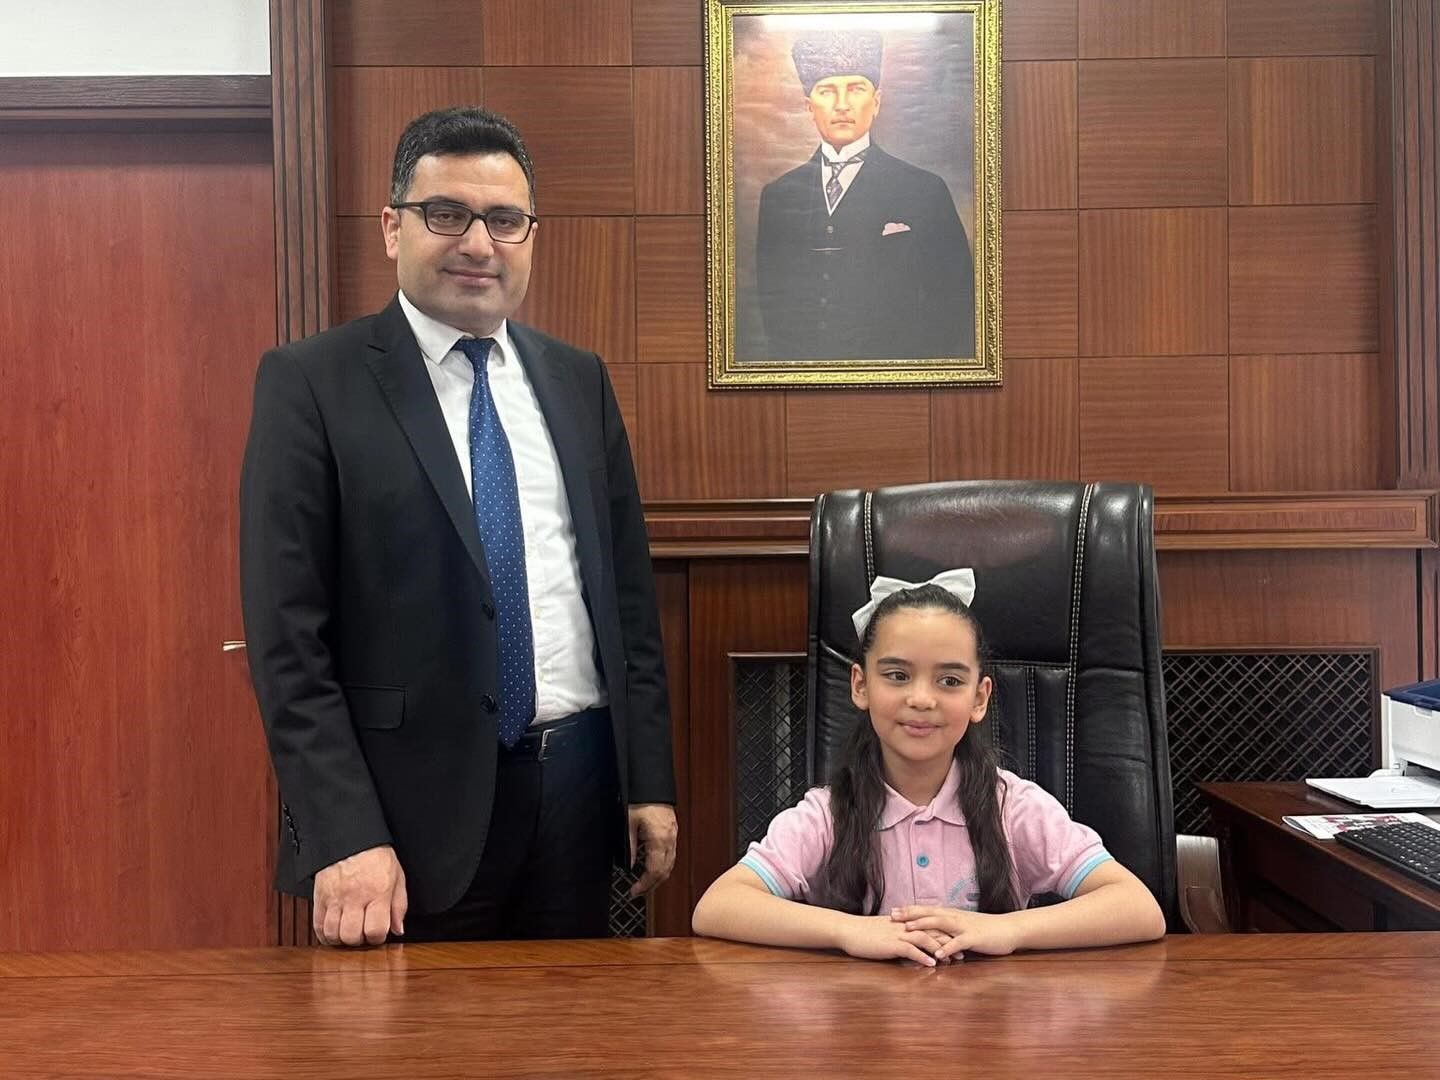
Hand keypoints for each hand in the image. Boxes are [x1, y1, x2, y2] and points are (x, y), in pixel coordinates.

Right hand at [312, 845, 406, 946]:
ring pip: (333, 933)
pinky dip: (325, 935)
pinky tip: (334, 932)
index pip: (375, 930)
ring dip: (342, 939)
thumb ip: (399, 905)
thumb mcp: (397, 876)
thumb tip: (398, 929)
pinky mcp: (320, 897)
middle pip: (352, 936)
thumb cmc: (376, 855)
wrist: (351, 837)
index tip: (378, 933)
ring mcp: (335, 898)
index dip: (378, 938)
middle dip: (359, 940)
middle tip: (363, 933)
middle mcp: (355, 897)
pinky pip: (317, 925)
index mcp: (377, 892)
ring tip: (349, 932)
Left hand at [627, 804, 677, 897]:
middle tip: (638, 892)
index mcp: (660, 839)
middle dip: (652, 885)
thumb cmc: (640, 798)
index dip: (645, 885)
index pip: (655, 872)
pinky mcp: (673, 830)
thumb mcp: (628, 823)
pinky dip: (662, 865)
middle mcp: (670, 839)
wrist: (652, 782)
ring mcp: (673, 835)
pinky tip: (653, 866)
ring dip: (658, 876)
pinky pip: (671, 854)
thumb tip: (629, 865)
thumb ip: (630, 846)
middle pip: (665, 871)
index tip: (634, 892)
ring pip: (670, 864)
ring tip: (645, 883)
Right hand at [838, 914, 952, 966]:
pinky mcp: (891, 944)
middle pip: (932, 931)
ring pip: (925, 939)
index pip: (929, 925)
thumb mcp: (884, 931)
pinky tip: (932, 964)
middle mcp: (904, 926)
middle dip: (949, 942)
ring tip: (953, 960)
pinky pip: (911, 950)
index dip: (944, 933)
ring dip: (941, 950)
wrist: (847, 930)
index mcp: (904, 922)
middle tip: (963, 952)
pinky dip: (923, 957)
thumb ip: (897, 934)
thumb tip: (907, 942)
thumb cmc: (863, 932)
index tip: (956, 942)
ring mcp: (898, 934)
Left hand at [890, 905, 1020, 958]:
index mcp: (951, 915)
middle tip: (892, 915)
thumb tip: (932, 933)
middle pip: (929, 913)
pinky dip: (948, 947)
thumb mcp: (963, 927)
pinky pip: (959, 942)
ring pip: (941, 923)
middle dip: (909, 914)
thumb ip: (948, 929)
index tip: (892, 910)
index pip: (927, 910)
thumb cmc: (985, 930)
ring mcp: (964, 927)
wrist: (1008, 929)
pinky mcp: (974, 938)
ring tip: (907, 929)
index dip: (909, 910)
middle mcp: (955, 917)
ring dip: (924, 926)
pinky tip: (938, 954)